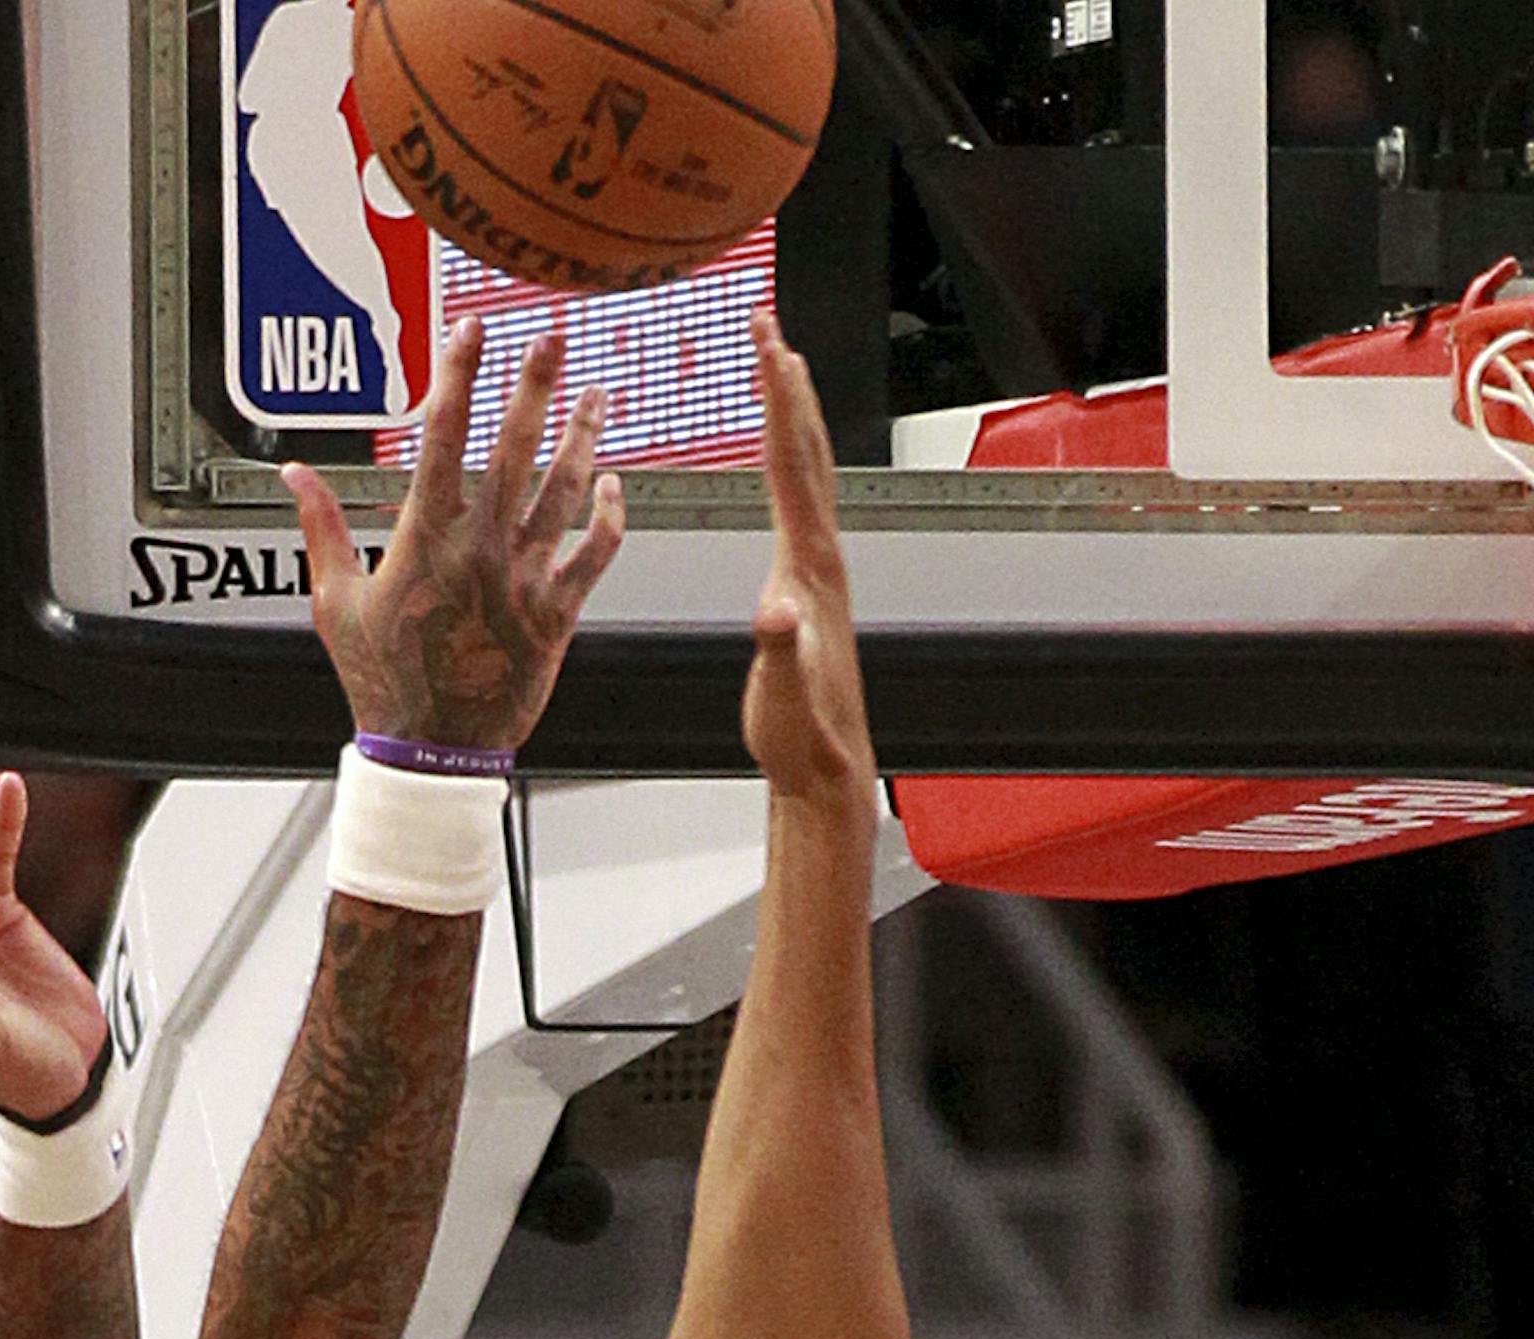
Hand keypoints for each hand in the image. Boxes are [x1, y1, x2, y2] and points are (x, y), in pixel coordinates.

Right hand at [282, 318, 625, 752]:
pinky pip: (595, 554)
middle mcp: (481, 550)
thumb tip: (295, 474)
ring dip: (583, 436)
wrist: (433, 754)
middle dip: (534, 385)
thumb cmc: (383, 684)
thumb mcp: (336, 604)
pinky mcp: (557, 615)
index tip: (471, 328)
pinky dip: (610, 516)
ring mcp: (525, 580)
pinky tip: (613, 483)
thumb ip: (322, 529)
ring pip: (565, 491)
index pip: (443, 436)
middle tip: (551, 336)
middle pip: (516, 448)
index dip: (459, 374)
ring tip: (595, 392)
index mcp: (426, 539)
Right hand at [741, 310, 876, 806]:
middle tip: (766, 320)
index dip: (777, 397)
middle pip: (806, 447)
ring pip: (809, 468)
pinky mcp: (810, 584)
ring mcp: (819, 567)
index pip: (789, 462)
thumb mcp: (780, 694)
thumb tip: (774, 615)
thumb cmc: (798, 734)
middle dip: (786, 379)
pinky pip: (799, 499)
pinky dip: (788, 458)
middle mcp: (821, 554)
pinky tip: (778, 455)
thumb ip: (778, 652)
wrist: (825, 766)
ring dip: (792, 411)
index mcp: (808, 565)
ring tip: (777, 363)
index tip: (765, 339)